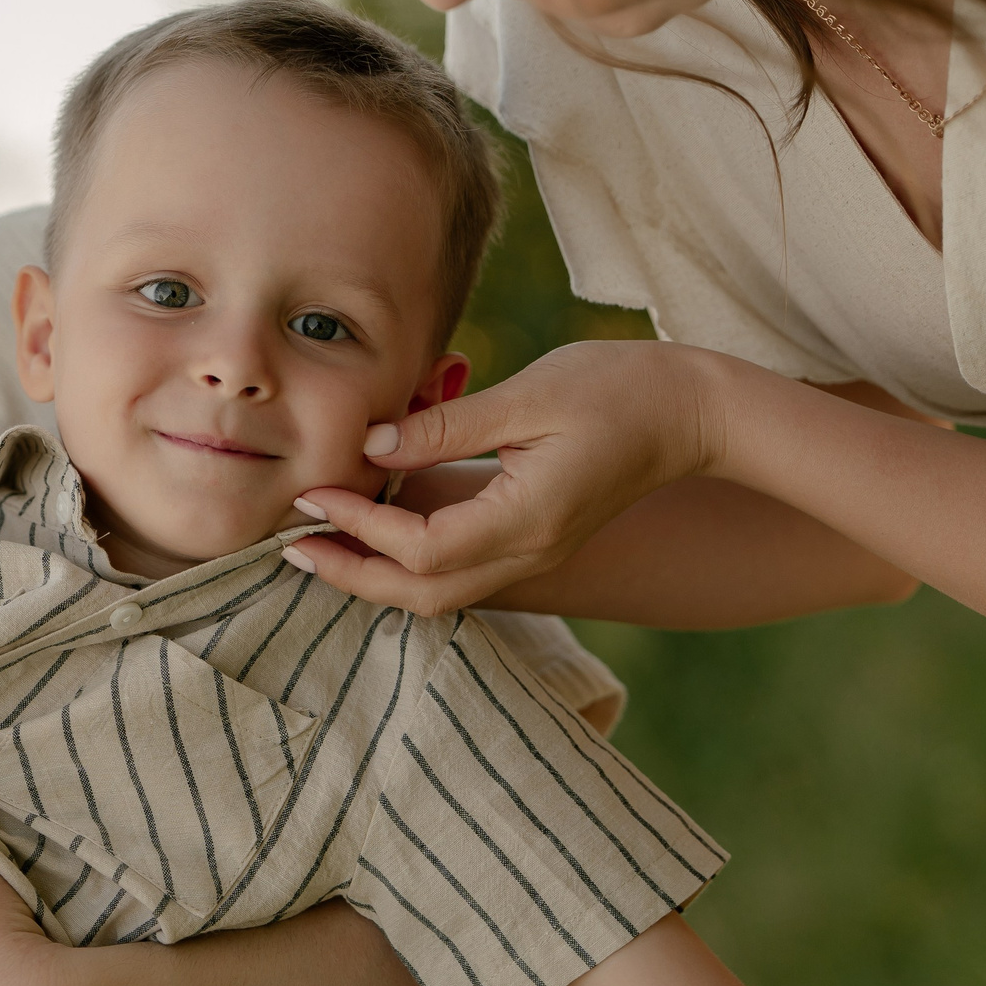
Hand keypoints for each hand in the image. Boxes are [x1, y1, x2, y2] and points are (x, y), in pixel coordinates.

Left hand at [285, 340, 718, 614]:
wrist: (694, 411)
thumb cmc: (620, 388)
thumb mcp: (529, 395)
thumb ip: (446, 427)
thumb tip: (372, 445)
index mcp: (527, 520)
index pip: (422, 548)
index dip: (360, 528)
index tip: (315, 494)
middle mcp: (530, 552)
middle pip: (423, 597)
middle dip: (352, 577)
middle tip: (292, 545)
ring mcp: (535, 553)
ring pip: (440, 593)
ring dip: (375, 576)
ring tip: (321, 543)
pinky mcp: (535, 541)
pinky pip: (459, 573)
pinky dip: (408, 562)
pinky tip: (375, 530)